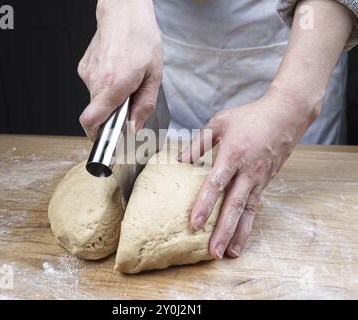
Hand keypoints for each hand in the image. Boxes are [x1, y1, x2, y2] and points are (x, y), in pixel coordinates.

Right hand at [78, 0, 162, 139]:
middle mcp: (95, 80)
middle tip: (129, 99)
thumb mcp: (154, 76)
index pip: (91, 121)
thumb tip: (134, 127)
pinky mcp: (84, 67)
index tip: (105, 139)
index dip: (96, 135)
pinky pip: (94, 85)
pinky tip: (117, 71)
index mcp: (113, 85)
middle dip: (112, 112)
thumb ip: (144, 106)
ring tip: (126, 80)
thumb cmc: (141, 39)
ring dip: (110, 97)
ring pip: (96, 98)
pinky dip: (106, 85)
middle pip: (97, 112)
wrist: (124, 13)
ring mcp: (87, 73)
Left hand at [178, 88, 318, 258]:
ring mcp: (259, 179)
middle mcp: (248, 171)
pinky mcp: (266, 182)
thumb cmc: (250, 117)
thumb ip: (199, 143)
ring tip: (229, 254)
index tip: (194, 223)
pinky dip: (248, 224)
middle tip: (214, 252)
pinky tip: (241, 237)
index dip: (205, 204)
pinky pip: (256, 206)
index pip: (216, 183)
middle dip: (223, 230)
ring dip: (238, 234)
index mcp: (233, 154)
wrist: (286, 115)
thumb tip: (180, 160)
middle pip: (234, 205)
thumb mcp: (220, 123)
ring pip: (248, 211)